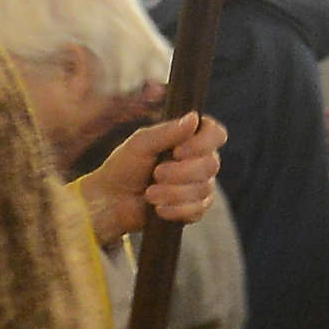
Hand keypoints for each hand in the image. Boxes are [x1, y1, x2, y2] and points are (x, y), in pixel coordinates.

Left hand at [78, 113, 227, 243]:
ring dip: (173, 192)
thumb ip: (166, 131)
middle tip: (156, 174)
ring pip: (204, 189)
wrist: (112, 200)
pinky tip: (158, 209)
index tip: (178, 151)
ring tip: (150, 194)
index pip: (216, 134)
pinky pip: (197, 210)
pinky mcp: (195, 209)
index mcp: (189, 139)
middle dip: (182, 172)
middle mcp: (199, 161)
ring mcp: (200, 186)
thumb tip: (193, 118)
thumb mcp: (141, 144)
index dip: (204, 143)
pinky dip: (176, 210)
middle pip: (211, 164)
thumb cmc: (124, 166)